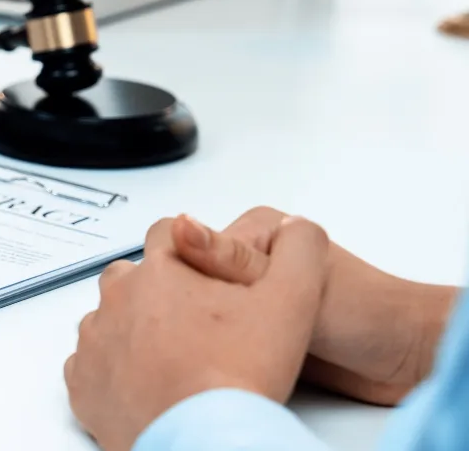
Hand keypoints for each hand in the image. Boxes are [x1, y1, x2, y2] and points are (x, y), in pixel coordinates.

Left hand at [64, 215, 328, 449]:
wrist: (204, 439)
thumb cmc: (238, 375)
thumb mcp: (292, 302)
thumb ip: (299, 253)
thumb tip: (297, 227)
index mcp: (159, 270)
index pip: (167, 232)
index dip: (191, 250)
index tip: (208, 279)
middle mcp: (116, 299)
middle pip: (133, 276)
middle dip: (159, 291)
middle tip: (196, 325)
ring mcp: (94, 342)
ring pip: (109, 319)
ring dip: (132, 330)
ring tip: (173, 358)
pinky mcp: (82, 384)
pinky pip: (89, 365)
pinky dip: (111, 371)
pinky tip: (143, 383)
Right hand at [172, 206, 457, 405]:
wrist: (404, 359)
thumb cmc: (363, 312)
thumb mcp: (289, 281)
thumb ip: (232, 258)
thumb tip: (181, 228)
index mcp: (258, 229)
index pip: (192, 251)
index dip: (186, 283)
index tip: (190, 310)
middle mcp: (254, 257)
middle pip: (197, 283)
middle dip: (197, 310)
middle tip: (212, 332)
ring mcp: (257, 292)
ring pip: (208, 310)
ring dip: (211, 331)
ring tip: (223, 347)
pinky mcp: (261, 325)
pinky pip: (225, 333)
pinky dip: (224, 347)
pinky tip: (230, 357)